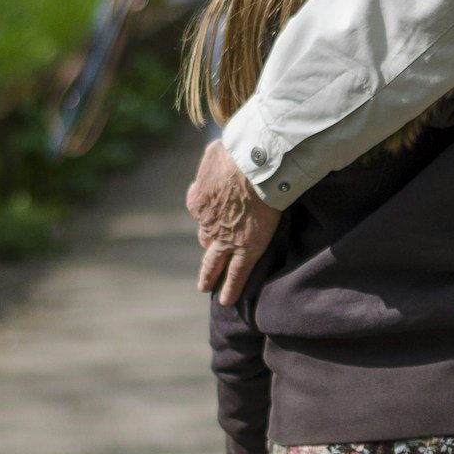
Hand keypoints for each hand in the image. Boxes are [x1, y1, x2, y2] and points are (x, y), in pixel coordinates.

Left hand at [186, 138, 280, 302]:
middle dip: (206, 252)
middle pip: (205, 240)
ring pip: (214, 262)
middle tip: (205, 266)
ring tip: (209, 287)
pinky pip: (235, 274)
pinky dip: (230, 289)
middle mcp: (206, 223)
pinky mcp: (245, 248)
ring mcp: (225, 238)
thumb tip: (214, 156)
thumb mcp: (213, 152)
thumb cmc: (237, 152)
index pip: (200, 214)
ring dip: (210, 275)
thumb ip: (211, 161)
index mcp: (198, 200)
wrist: (254, 165)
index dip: (208, 218)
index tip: (214, 218)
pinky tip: (227, 301)